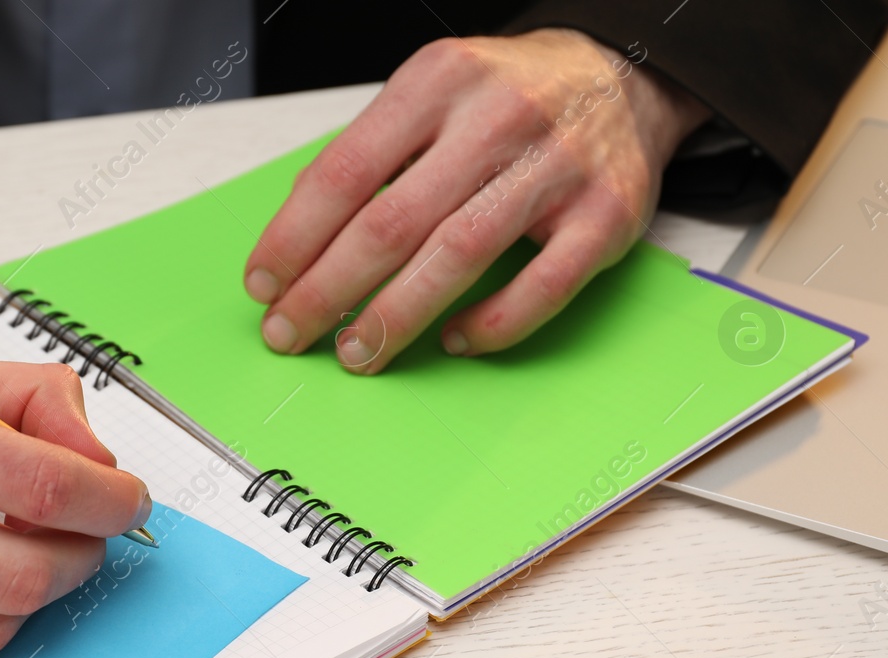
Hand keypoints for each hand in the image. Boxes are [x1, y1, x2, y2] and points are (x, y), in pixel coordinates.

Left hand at [243, 29, 709, 372]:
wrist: (623, 74)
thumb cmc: (509, 97)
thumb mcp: (431, 95)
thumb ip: (370, 155)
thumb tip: (298, 238)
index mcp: (440, 81)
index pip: (345, 171)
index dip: (295, 237)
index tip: (264, 283)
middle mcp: (499, 117)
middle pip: (391, 222)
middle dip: (327, 290)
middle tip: (291, 333)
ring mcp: (558, 167)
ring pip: (459, 255)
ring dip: (396, 315)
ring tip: (356, 353)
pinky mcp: (608, 215)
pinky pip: (543, 287)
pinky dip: (491, 324)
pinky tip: (452, 340)